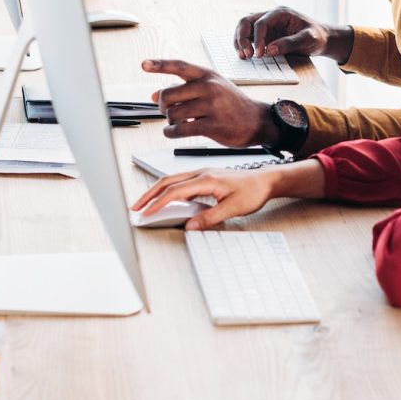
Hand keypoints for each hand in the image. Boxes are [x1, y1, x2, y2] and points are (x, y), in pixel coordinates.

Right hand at [131, 167, 276, 229]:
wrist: (265, 181)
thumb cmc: (252, 191)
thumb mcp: (233, 208)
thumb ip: (210, 217)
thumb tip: (190, 226)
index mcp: (206, 179)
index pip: (175, 191)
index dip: (158, 203)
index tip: (147, 213)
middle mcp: (201, 173)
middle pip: (167, 181)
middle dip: (149, 194)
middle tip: (135, 207)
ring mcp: (202, 174)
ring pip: (173, 180)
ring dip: (157, 191)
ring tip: (146, 204)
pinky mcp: (205, 178)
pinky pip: (181, 183)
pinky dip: (169, 191)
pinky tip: (167, 200)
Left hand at [143, 58, 277, 145]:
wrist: (257, 121)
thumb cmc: (231, 104)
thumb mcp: (210, 90)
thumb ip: (183, 90)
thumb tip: (153, 95)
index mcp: (208, 75)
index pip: (179, 66)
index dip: (159, 65)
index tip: (143, 64)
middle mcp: (209, 87)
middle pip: (168, 95)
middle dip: (163, 106)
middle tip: (167, 111)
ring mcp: (212, 106)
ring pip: (172, 114)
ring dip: (169, 122)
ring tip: (177, 123)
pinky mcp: (212, 126)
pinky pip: (180, 130)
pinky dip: (171, 133)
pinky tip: (173, 132)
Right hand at [234, 7, 353, 63]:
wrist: (321, 38)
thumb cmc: (316, 36)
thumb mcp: (308, 39)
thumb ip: (290, 43)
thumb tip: (269, 50)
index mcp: (280, 13)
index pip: (261, 23)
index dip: (258, 39)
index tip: (259, 54)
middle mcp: (270, 16)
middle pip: (246, 21)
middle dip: (242, 38)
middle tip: (246, 55)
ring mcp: (266, 25)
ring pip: (244, 28)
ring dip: (239, 41)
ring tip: (243, 56)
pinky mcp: (264, 34)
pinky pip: (248, 37)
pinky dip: (244, 45)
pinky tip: (245, 55)